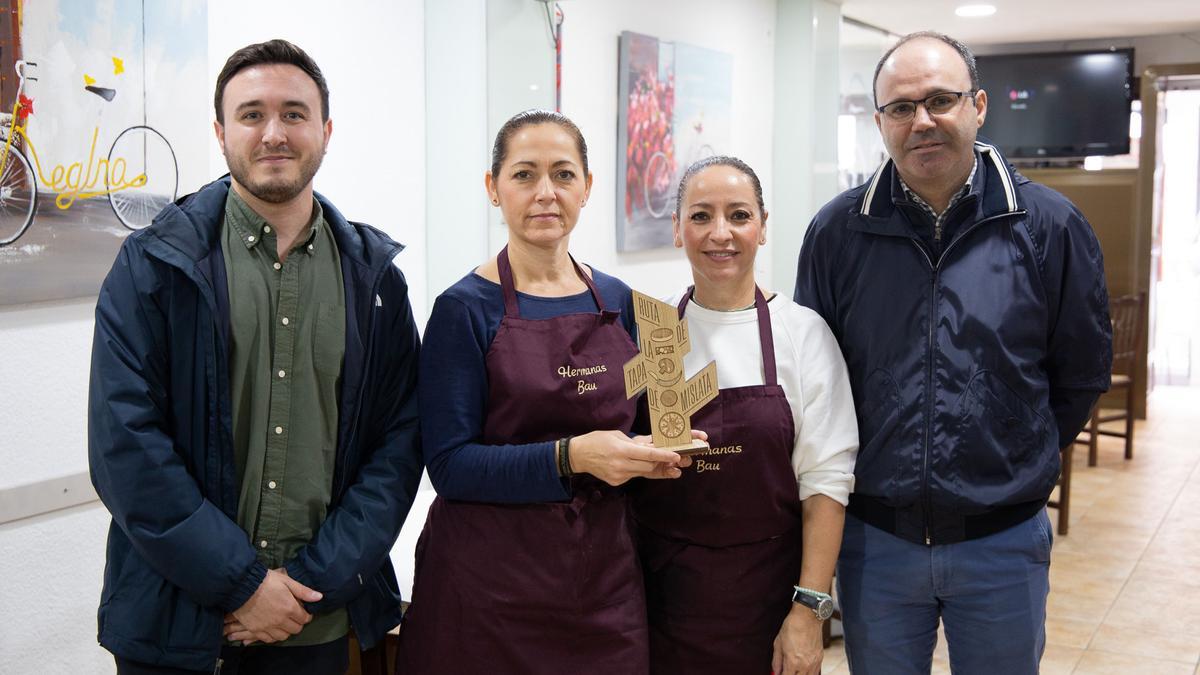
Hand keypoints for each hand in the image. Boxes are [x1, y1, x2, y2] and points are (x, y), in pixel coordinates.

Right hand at [225, 568, 321, 643]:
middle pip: (295, 629)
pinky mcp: (255, 630)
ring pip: (283, 637)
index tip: (304, 612)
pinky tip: (273, 629)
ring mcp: (267, 627)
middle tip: (294, 617)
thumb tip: (319, 597)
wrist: (242, 586)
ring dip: (286, 631)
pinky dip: (273, 636)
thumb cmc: (266, 581)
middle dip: (298, 623)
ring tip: (284, 623)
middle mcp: (280, 621)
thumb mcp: (287, 581)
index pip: (305, 619)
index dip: (306, 615)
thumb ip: (303, 591)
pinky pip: (268, 640)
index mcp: (290, 608)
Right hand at [569, 430, 686, 485]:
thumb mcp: (617, 435)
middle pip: (649, 466)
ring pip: (642, 472)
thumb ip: (635, 442)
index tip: (677, 456)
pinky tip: (627, 463)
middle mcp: (621, 465)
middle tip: (667, 456)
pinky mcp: (616, 482)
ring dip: (648, 465)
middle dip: (659, 461)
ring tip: (649, 460)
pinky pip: (633, 476)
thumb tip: (653, 446)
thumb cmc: (597, 440)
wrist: (578, 455)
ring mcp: (619, 475)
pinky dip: (636, 469)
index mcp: (622, 450)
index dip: (664, 456)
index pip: (649, 455)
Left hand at [630, 429, 706, 469]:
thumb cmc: (636, 446)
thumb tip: (653, 444)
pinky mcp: (664, 471)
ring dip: (684, 461)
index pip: (685, 435)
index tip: (704, 437)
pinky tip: (674, 471)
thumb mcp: (642, 441)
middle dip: (694, 449)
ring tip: (681, 460)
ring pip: (682, 461)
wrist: (628, 459)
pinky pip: (673, 472)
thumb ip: (649, 443)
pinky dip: (674, 472)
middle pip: (687, 449)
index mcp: (668, 439)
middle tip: (696, 450)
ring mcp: (669, 461)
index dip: (695, 435)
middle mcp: (671, 450)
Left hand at [771, 605, 823, 674]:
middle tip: (786, 671)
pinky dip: (808, 673)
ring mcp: (814, 662)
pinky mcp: (820, 658)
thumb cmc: (792, 627)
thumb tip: (775, 671)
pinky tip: (803, 668)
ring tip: (794, 670)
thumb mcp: (778, 644)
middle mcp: (805, 664)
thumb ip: (776, 661)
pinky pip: (815, 672)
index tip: (779, 674)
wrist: (807, 617)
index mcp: (793, 662)